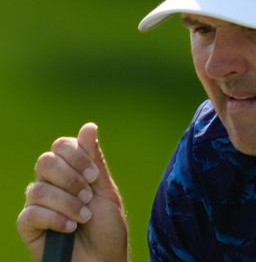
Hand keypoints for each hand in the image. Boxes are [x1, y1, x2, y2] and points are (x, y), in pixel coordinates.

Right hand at [17, 123, 127, 261]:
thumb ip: (94, 160)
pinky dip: (55, 219)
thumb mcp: (105, 191)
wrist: (103, 260)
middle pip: (45, 161)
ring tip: (84, 217)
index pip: (61, 145)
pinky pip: (30, 213)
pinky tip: (70, 228)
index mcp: (70, 172)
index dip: (76, 156)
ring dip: (67, 203)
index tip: (94, 176)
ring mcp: (37, 205)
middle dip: (71, 178)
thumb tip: (88, 126)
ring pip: (38, 188)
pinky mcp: (28, 226)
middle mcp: (50, 184)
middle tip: (88, 196)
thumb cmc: (107, 228)